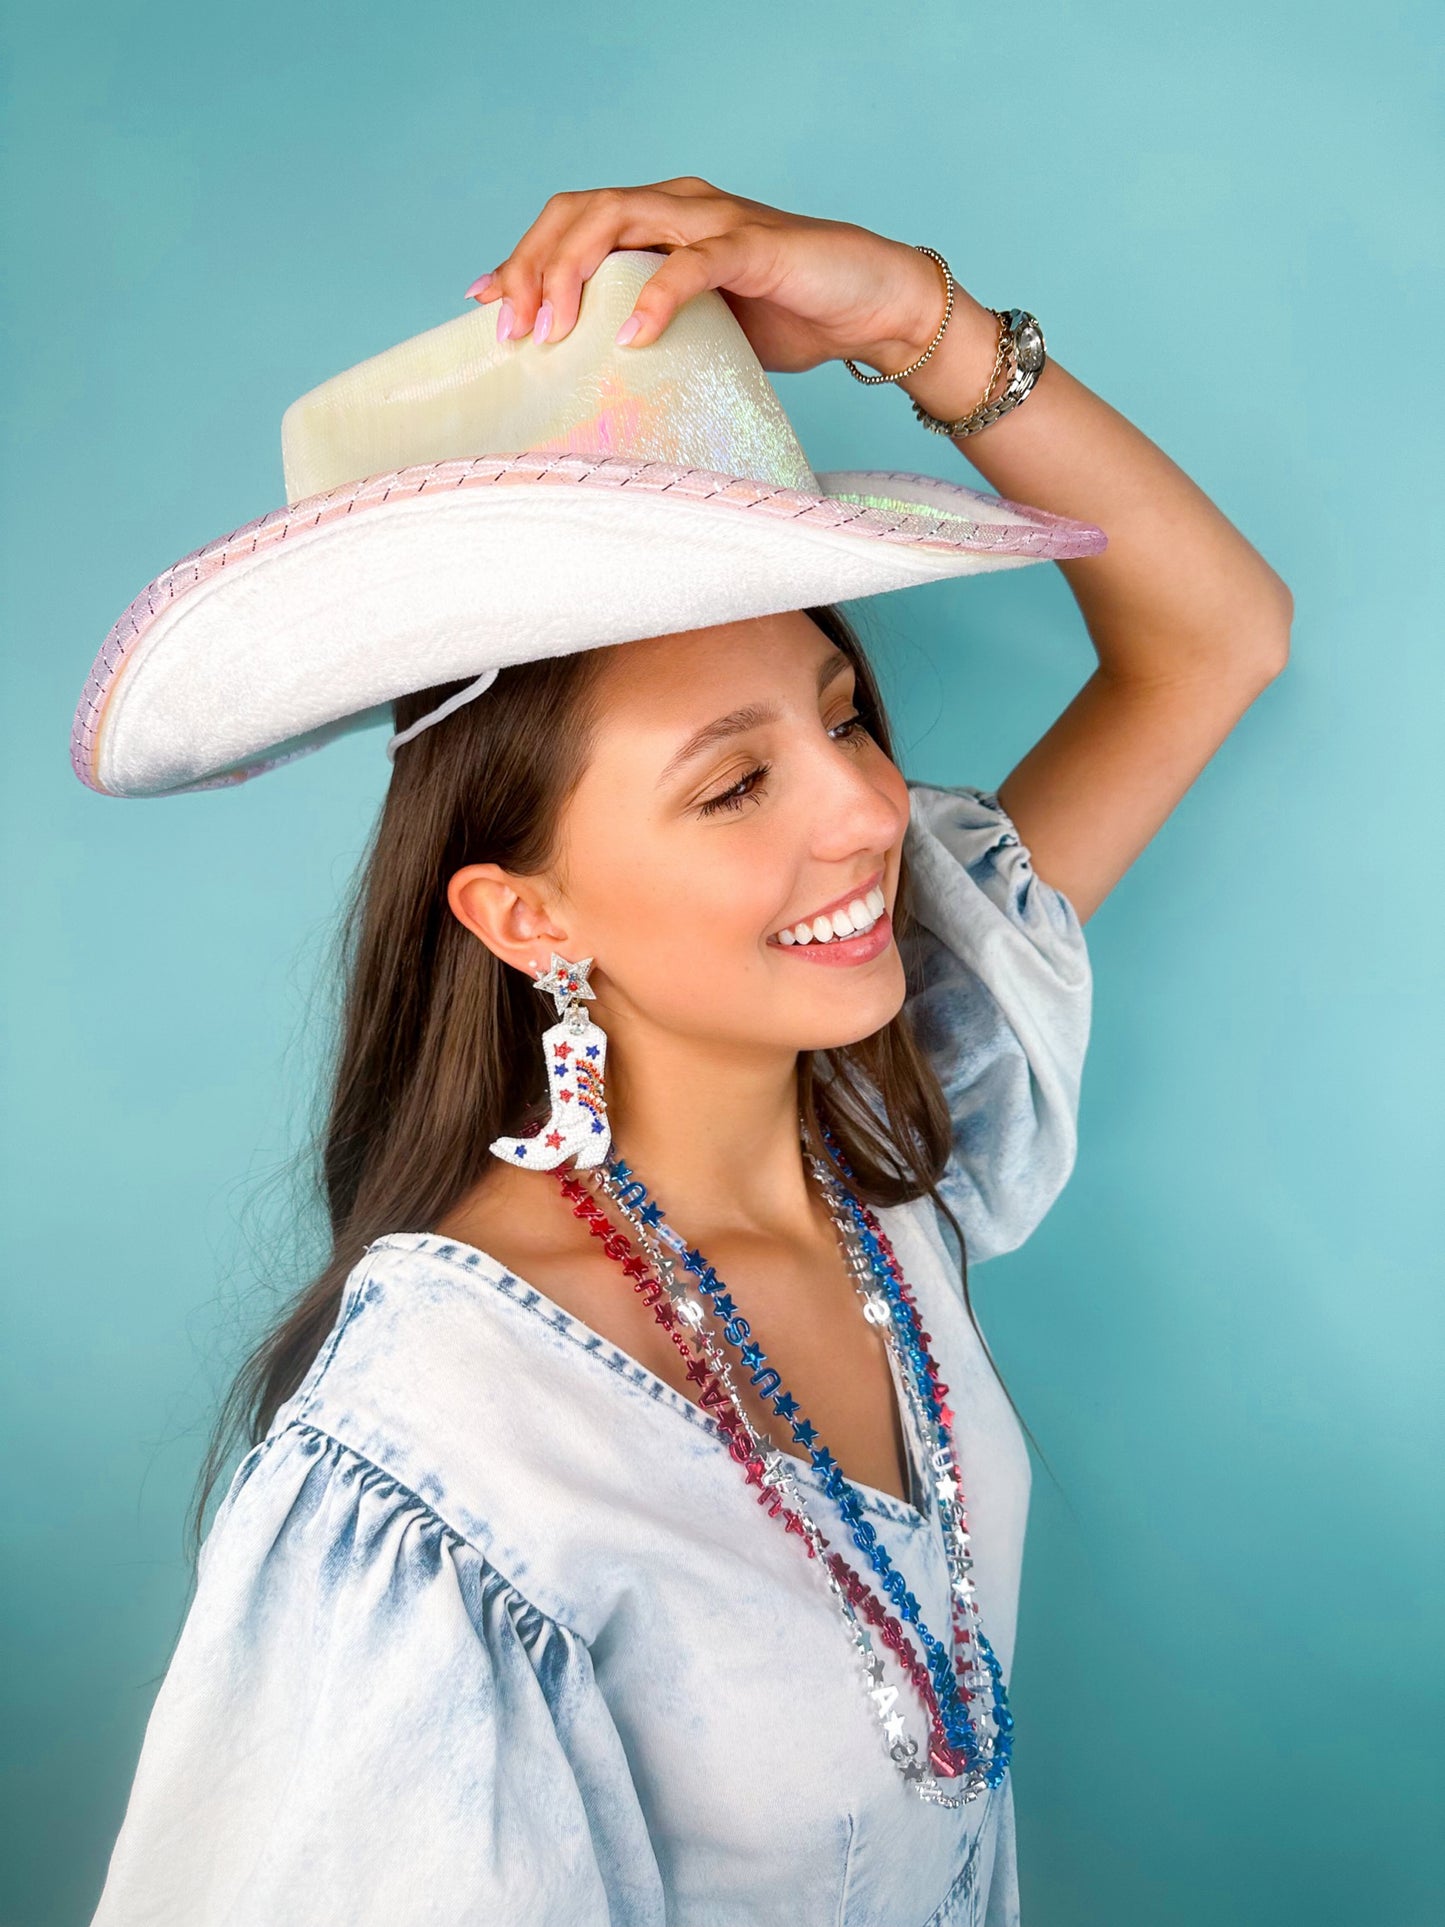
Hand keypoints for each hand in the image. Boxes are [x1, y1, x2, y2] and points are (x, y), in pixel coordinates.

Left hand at [464, 176, 964, 375]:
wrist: (873, 308)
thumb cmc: (788, 319)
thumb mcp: (698, 326)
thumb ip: (647, 326)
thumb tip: (588, 373)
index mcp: (661, 219)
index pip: (573, 220)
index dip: (523, 256)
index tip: (483, 303)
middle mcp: (680, 205)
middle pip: (581, 212)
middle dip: (533, 267)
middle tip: (509, 329)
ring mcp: (716, 221)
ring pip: (620, 220)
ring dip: (574, 274)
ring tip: (551, 330)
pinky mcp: (755, 248)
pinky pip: (692, 263)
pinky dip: (653, 297)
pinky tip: (627, 336)